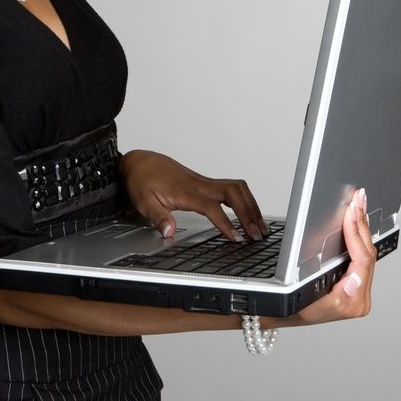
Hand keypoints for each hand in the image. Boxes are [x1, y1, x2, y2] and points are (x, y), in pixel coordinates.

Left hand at [119, 149, 266, 241]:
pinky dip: (245, 200)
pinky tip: (249, 213)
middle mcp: (199, 184)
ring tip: (259, 227)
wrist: (140, 162)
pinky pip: (232, 188)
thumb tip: (169, 231)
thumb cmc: (142, 180)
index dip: (225, 222)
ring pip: (237, 188)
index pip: (211, 207)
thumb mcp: (143, 201)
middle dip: (248, 212)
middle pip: (233, 192)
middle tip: (256, 234)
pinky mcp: (206, 183)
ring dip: (251, 206)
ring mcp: (204, 182)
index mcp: (185, 190)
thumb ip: (157, 217)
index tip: (235, 237)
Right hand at [282, 188, 376, 326]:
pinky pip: (363, 258)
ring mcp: (361, 295)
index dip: (356, 233)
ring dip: (362, 227)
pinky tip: (358, 221)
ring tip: (359, 204)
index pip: (361, 261)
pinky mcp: (358, 288)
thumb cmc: (283, 304)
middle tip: (358, 198)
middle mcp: (360, 300)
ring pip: (368, 254)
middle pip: (368, 254)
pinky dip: (360, 237)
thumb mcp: (298, 295)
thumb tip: (355, 279)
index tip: (350, 211)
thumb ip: (327, 289)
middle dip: (361, 222)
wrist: (276, 313)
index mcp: (350, 302)